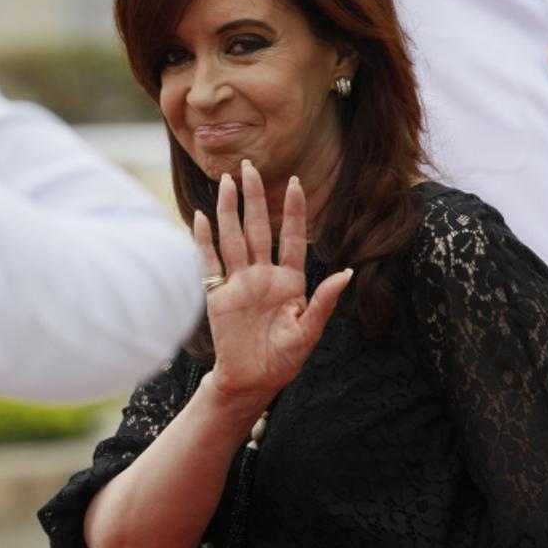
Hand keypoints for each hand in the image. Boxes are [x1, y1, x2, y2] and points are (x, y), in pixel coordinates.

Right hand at [194, 161, 352, 411]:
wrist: (250, 381)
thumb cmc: (283, 360)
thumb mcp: (308, 333)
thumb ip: (324, 302)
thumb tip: (345, 273)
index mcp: (289, 282)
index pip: (292, 238)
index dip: (293, 211)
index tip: (294, 182)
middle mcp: (263, 275)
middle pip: (258, 228)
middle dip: (255, 197)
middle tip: (250, 166)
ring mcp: (239, 282)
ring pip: (233, 238)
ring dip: (229, 210)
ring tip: (226, 182)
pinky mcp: (218, 294)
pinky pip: (209, 262)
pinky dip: (204, 240)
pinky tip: (202, 217)